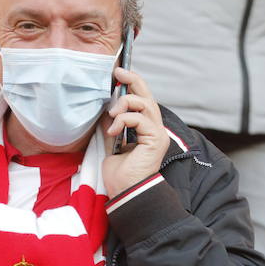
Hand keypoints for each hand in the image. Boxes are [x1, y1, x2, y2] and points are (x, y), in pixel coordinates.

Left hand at [103, 67, 170, 196]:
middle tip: (118, 72)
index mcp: (146, 128)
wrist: (124, 192)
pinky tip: (113, 131)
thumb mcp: (111, 141)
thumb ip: (113, 124)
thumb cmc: (119, 173)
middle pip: (148, 96)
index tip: (118, 74)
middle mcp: (155, 128)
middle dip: (133, 80)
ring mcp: (158, 134)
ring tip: (112, 115)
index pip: (142, 99)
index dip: (132, 84)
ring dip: (125, 104)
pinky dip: (124, 120)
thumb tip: (107, 107)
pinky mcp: (156, 140)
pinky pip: (140, 119)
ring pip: (145, 103)